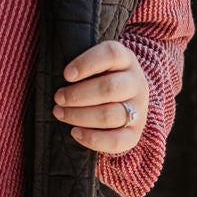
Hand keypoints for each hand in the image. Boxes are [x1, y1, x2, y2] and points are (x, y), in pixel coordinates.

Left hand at [52, 40, 148, 155]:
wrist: (124, 99)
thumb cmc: (99, 77)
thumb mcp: (95, 64)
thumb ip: (82, 67)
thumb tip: (61, 78)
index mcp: (125, 59)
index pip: (111, 55)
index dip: (87, 63)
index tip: (66, 74)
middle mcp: (136, 83)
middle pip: (109, 88)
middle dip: (77, 95)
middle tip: (58, 98)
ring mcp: (139, 109)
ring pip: (110, 115)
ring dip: (80, 116)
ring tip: (60, 113)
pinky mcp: (135, 133)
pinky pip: (116, 141)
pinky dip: (93, 139)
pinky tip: (75, 132)